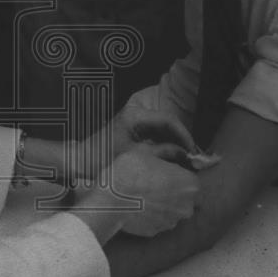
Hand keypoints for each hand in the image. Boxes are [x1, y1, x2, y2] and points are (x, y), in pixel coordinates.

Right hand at [71, 146, 199, 241]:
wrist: (109, 201)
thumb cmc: (129, 172)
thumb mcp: (147, 151)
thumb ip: (167, 150)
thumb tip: (176, 150)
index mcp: (190, 184)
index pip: (192, 178)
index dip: (178, 173)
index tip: (165, 170)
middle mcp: (186, 206)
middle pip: (185, 196)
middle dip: (174, 190)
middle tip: (154, 181)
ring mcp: (172, 221)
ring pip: (172, 209)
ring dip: (163, 203)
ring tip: (143, 193)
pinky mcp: (157, 231)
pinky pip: (158, 220)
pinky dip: (151, 214)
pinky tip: (138, 204)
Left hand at [76, 104, 195, 178]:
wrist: (81, 163)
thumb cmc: (104, 159)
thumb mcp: (137, 158)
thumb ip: (164, 153)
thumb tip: (187, 155)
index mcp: (135, 115)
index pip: (168, 120)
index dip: (184, 135)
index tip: (194, 151)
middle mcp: (137, 113)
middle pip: (168, 123)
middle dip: (183, 139)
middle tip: (196, 157)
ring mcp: (136, 121)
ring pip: (164, 129)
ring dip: (177, 143)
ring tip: (189, 159)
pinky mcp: (135, 130)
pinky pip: (157, 135)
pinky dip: (168, 145)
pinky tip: (176, 158)